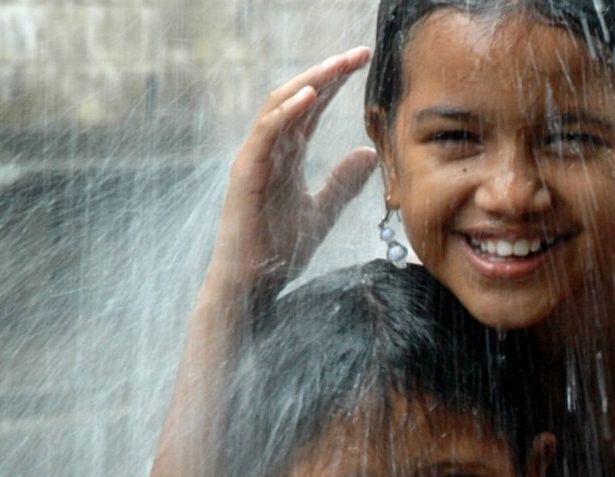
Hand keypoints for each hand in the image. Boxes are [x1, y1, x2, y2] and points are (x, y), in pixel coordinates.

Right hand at [210, 46, 378, 296]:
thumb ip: (342, 184)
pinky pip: (265, 133)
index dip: (337, 82)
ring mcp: (255, 160)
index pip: (312, 108)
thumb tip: (368, 154)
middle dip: (329, 72)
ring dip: (311, 82)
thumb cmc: (278, 252)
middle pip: (298, 97)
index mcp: (286, 155)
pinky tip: (310, 96)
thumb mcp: (322, 212)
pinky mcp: (246, 174)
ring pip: (280, 106)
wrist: (252, 286)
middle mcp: (269, 150)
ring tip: (339, 65)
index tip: (365, 62)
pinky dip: (287, 112)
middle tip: (360, 53)